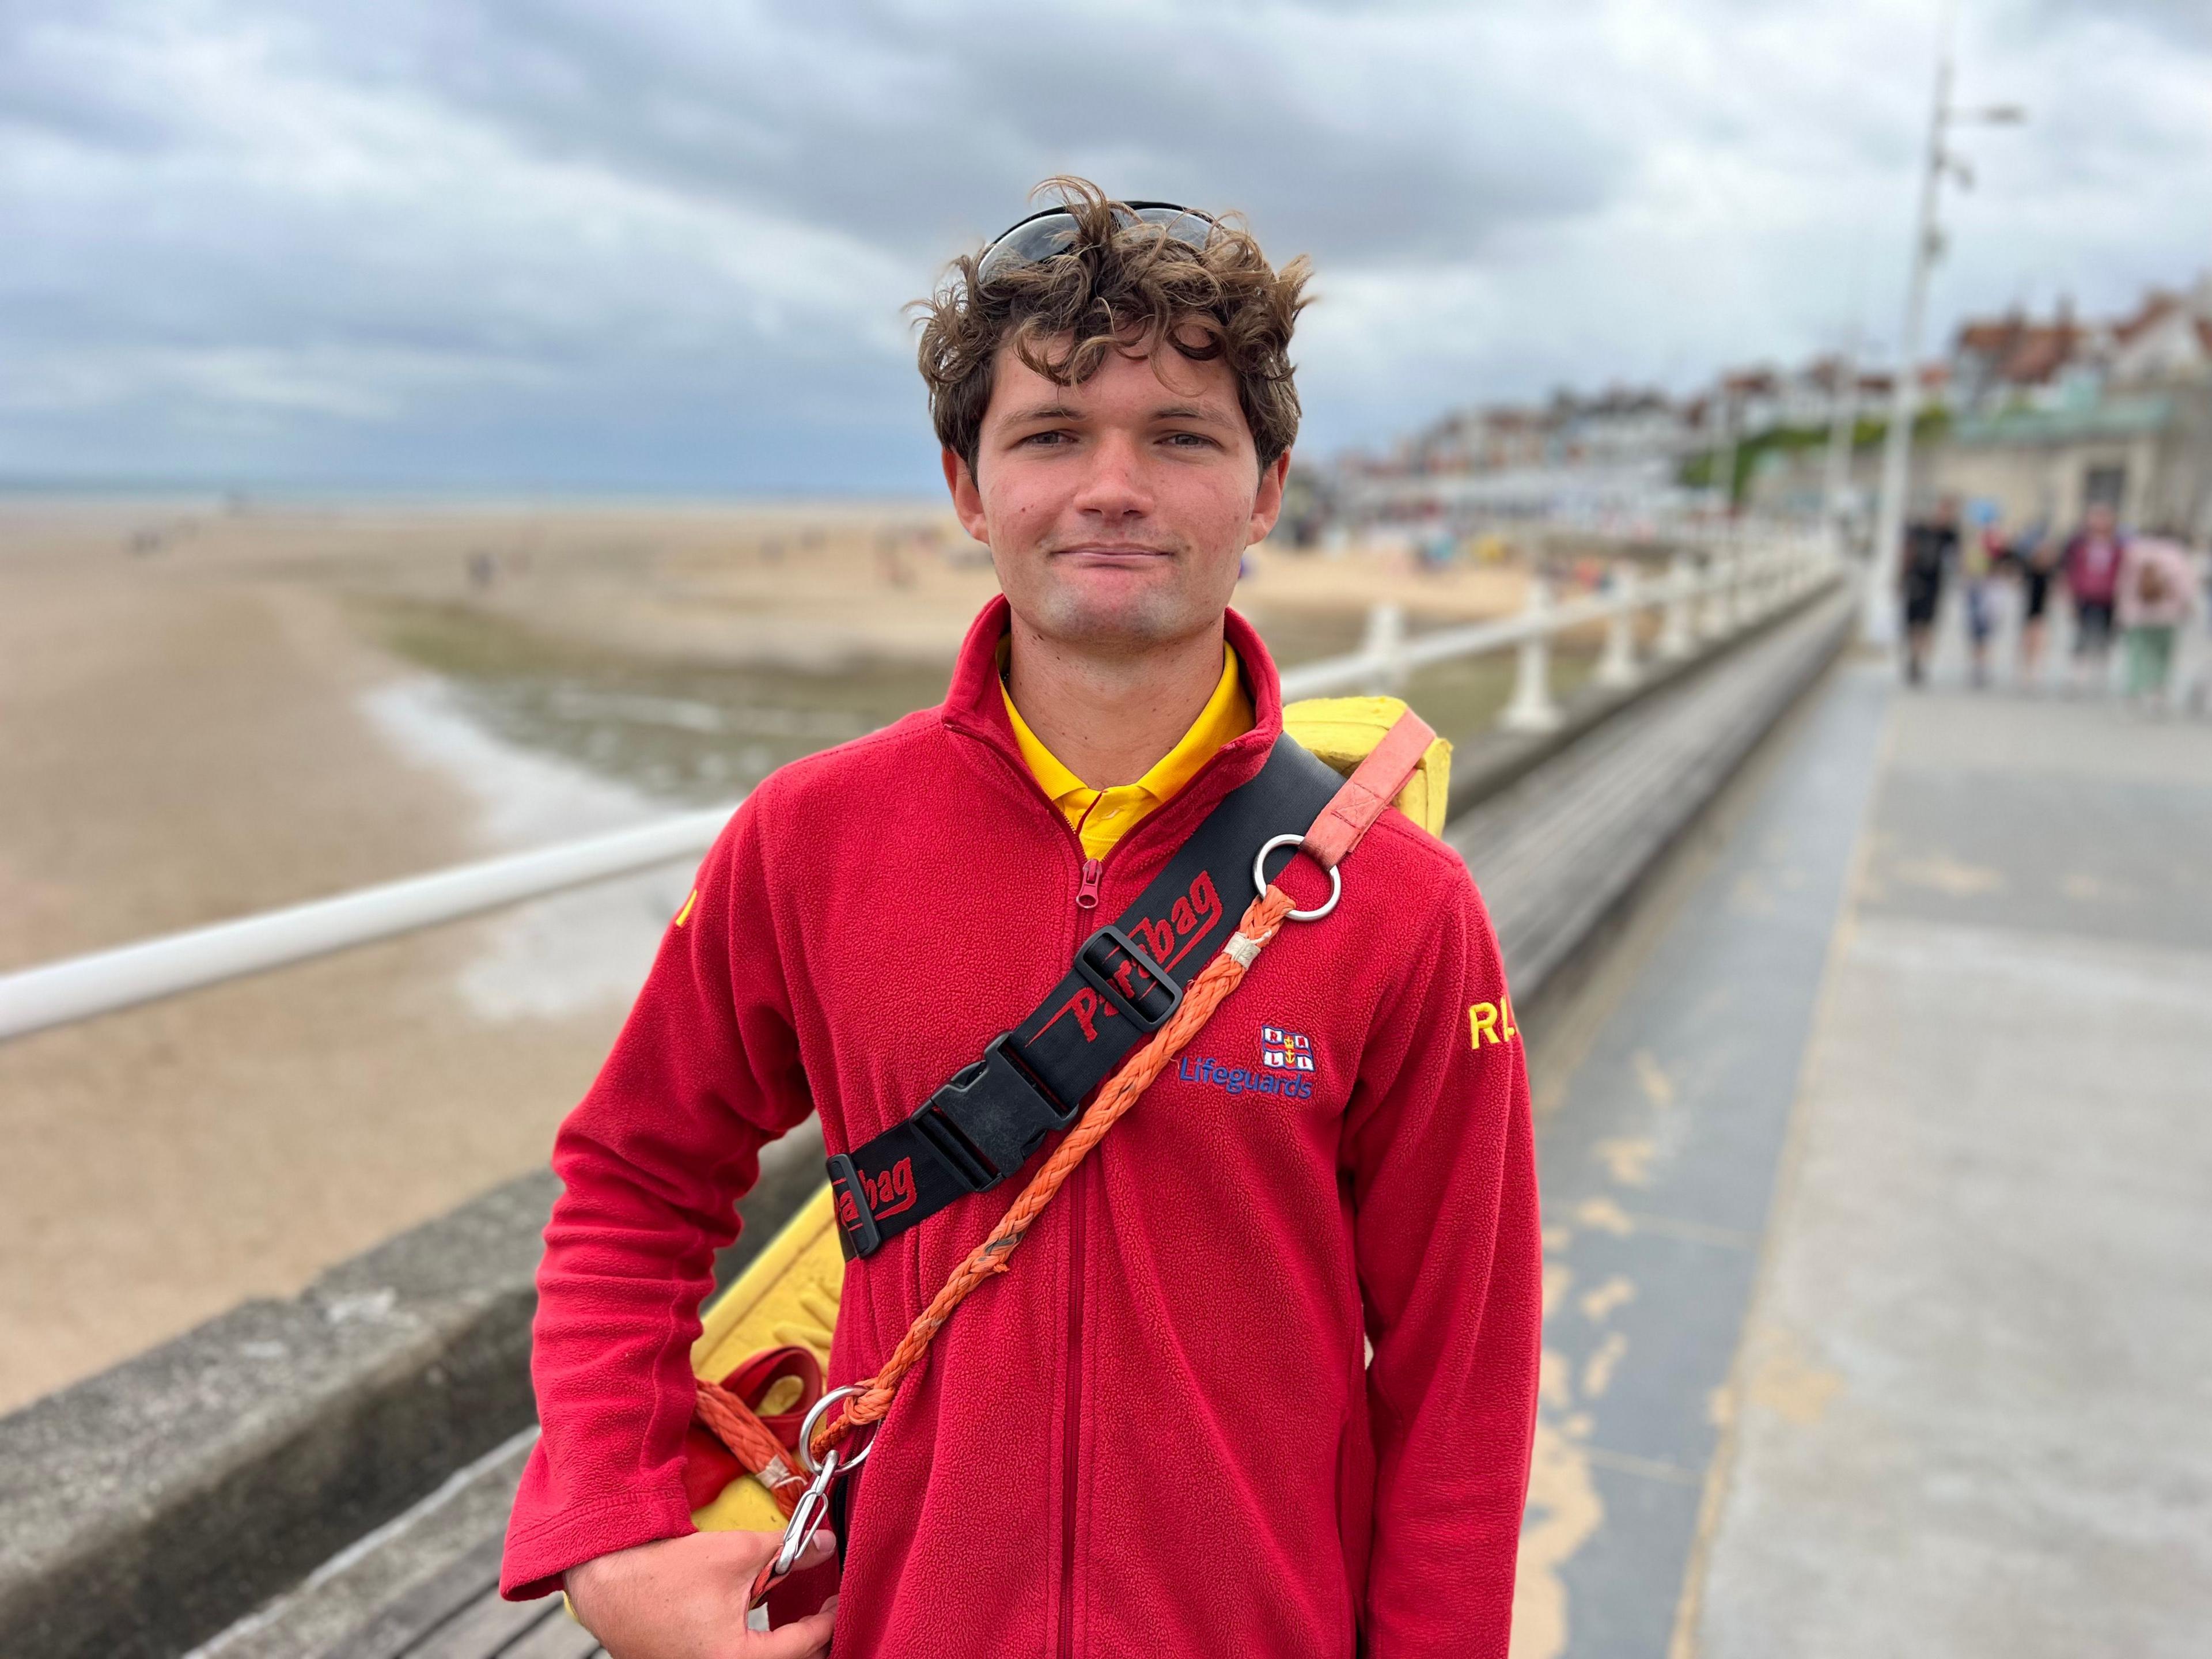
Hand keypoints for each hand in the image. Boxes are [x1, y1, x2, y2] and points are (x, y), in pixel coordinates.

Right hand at [567, 1528, 837, 1657]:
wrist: (606, 1582)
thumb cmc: (664, 1571)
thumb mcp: (737, 1553)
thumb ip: (787, 1553)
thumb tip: (824, 1547)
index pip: (803, 1645)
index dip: (827, 1619)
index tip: (838, 1600)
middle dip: (808, 1641)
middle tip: (823, 1614)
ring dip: (780, 1648)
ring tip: (798, 1624)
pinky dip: (752, 1651)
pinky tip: (760, 1631)